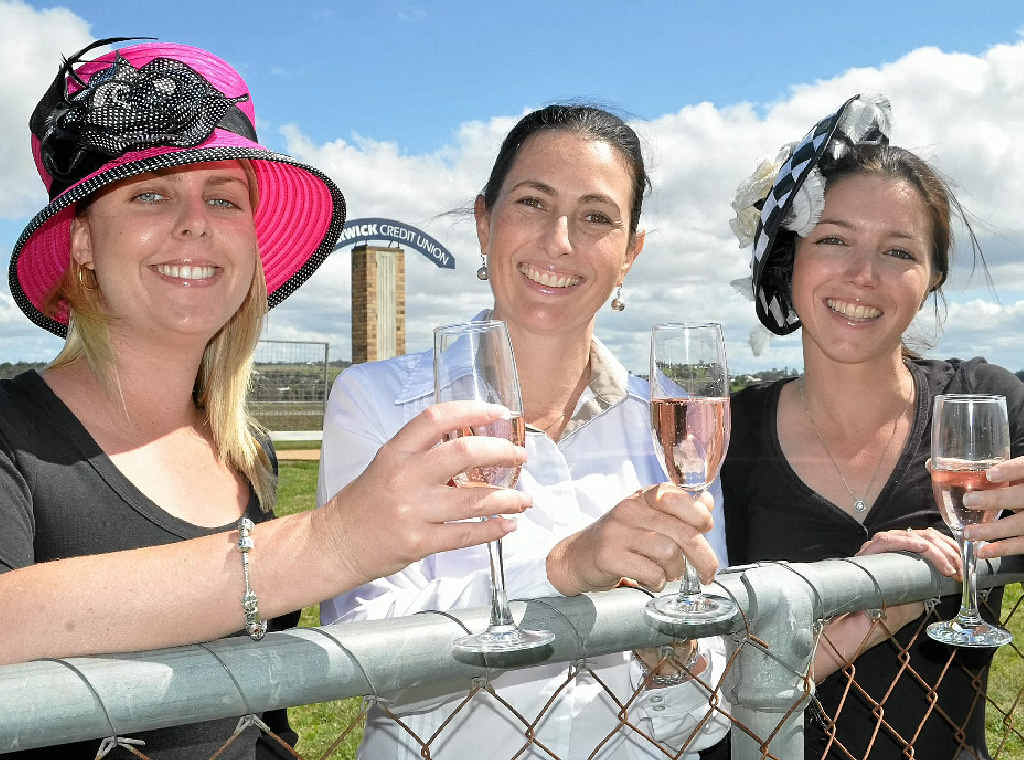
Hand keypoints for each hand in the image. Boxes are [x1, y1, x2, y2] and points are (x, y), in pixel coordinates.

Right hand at [322, 401, 531, 583]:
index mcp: (396, 451)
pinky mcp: (419, 542)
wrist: (337, 542)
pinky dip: (492, 529)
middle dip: (502, 452)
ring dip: (508, 498)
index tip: (499, 413)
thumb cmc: (367, 501)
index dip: (472, 410)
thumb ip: (423, 451)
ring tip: (525, 498)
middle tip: (520, 456)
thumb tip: (472, 439)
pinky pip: (465, 534)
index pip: (437, 418)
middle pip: (463, 453)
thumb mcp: (387, 464)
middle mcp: (404, 476)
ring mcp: (412, 510)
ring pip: (473, 499)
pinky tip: (508, 525)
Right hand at [547, 483, 717, 595]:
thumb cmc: (620, 538)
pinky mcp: (609, 556)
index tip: (705, 531)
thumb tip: (707, 502)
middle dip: (703, 557)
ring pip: (669, 552)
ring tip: (667, 574)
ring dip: (675, 570)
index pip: (680, 499)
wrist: (579, 556)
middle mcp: (630, 509)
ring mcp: (618, 532)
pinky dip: (658, 581)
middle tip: (707, 573)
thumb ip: (679, 511)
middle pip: (683, 532)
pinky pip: (650, 572)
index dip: (700, 517)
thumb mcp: (649, 518)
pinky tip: (651, 580)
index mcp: (643, 497)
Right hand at [850, 527, 960, 635]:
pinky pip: (888, 541)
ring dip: (934, 550)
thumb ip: (928, 583)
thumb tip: (946, 578)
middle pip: (923, 535)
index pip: (929, 538)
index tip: (963, 564)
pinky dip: (908, 542)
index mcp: (902, 552)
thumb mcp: (917, 595)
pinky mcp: (867, 552)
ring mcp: (877, 547)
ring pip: (910, 536)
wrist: (866, 623)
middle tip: (959, 568)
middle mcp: (890, 545)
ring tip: (948, 567)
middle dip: (947, 550)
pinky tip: (923, 548)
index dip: (950, 547)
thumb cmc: (889, 611)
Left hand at [962, 456, 1023, 556]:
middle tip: (968, 501)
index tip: (990, 474)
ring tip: (968, 532)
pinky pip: (1021, 544)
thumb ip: (980, 468)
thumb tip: (931, 465)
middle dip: (995, 500)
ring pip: (1018, 524)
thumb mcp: (1006, 473)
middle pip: (1020, 497)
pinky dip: (1002, 549)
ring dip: (992, 530)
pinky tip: (982, 551)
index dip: (1010, 471)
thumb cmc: (1012, 484)